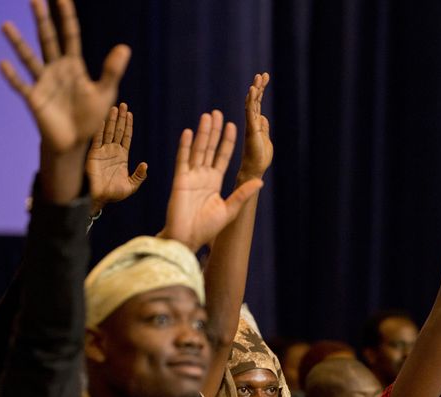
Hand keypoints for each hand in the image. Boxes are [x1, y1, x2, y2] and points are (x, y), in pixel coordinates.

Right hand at [0, 0, 129, 152]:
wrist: (76, 141)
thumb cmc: (90, 116)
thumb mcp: (105, 92)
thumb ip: (112, 70)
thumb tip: (125, 47)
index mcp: (73, 65)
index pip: (70, 35)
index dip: (66, 17)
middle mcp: (55, 69)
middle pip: (47, 40)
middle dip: (42, 21)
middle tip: (35, 0)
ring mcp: (43, 82)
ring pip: (29, 58)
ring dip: (18, 43)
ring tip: (6, 26)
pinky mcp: (34, 99)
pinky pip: (22, 85)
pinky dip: (13, 76)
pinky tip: (3, 64)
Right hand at [86, 103, 147, 211]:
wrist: (99, 198)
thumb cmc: (114, 194)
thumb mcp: (131, 186)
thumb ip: (139, 175)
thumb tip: (145, 164)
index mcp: (122, 157)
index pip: (126, 137)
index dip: (128, 125)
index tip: (130, 114)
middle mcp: (112, 151)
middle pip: (118, 130)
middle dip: (120, 118)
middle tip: (123, 104)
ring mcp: (102, 151)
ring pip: (108, 131)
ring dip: (111, 119)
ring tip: (114, 107)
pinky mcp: (93, 154)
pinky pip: (97, 139)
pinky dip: (99, 129)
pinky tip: (102, 119)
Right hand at [159, 111, 262, 250]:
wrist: (187, 238)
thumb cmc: (207, 228)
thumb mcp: (229, 210)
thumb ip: (242, 194)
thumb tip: (260, 181)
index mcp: (214, 182)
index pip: (222, 157)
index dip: (227, 141)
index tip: (233, 126)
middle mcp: (203, 176)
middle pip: (210, 148)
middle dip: (215, 131)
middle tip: (218, 113)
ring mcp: (191, 177)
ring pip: (198, 150)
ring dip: (203, 133)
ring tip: (207, 116)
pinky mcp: (180, 180)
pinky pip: (183, 160)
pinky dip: (186, 146)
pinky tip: (189, 132)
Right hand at [238, 73, 272, 177]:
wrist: (254, 170)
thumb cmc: (259, 158)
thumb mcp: (266, 139)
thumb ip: (264, 128)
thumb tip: (263, 117)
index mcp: (256, 124)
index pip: (258, 104)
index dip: (260, 91)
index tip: (264, 78)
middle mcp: (252, 122)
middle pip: (255, 101)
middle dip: (259, 87)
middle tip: (262, 74)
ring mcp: (251, 125)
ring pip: (252, 104)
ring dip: (256, 90)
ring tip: (259, 77)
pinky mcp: (251, 129)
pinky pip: (250, 112)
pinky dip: (251, 100)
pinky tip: (253, 90)